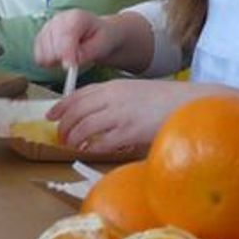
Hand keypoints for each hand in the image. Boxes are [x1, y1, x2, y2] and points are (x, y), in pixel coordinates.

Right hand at [34, 10, 119, 69]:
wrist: (97, 32)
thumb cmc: (101, 37)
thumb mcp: (101, 45)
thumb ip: (86, 53)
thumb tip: (70, 63)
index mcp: (76, 17)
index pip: (65, 36)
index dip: (66, 53)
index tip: (69, 67)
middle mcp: (58, 19)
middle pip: (51, 47)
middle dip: (62, 59)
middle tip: (75, 61)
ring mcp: (47, 27)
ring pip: (42, 54)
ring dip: (55, 61)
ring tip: (70, 57)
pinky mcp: (41, 37)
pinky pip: (38, 56)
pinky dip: (48, 61)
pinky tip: (61, 58)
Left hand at [45, 79, 191, 153]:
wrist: (188, 104)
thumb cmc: (165, 100)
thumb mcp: (136, 91)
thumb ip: (115, 99)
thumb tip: (97, 115)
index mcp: (114, 87)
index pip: (78, 94)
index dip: (61, 106)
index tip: (50, 116)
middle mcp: (113, 98)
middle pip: (77, 112)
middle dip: (64, 126)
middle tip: (61, 137)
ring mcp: (120, 115)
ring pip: (84, 128)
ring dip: (75, 139)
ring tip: (73, 147)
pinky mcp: (129, 132)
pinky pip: (102, 143)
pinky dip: (93, 148)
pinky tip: (91, 152)